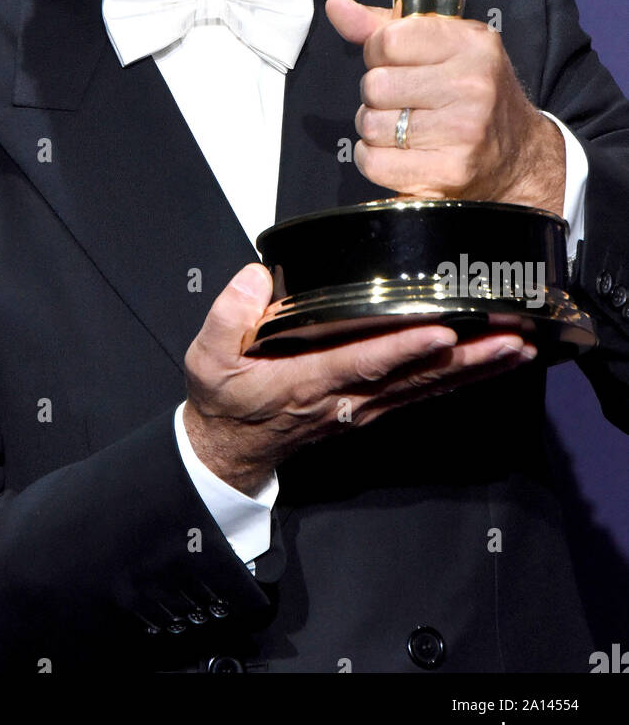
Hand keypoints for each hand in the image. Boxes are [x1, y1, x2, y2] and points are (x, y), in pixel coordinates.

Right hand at [183, 264, 535, 493]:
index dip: (403, 349)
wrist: (231, 446)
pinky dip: (461, 380)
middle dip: (465, 358)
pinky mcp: (374, 407)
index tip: (440, 332)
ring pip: (428, 388)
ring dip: (475, 369)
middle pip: (414, 379)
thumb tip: (255, 278)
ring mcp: (365, 406)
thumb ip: (228, 316)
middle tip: (508, 336)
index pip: (363, 362)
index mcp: (307, 381)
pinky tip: (490, 365)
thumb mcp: (208, 357)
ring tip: (516, 346)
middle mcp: (346, 397)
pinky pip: (424, 393)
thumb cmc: (226, 398)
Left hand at [325, 0, 565, 214]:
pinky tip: (400, 153)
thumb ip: (383, 26)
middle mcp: (471, 85)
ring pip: (370, 125)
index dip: (379, 54)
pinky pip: (373, 162)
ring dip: (376, 129)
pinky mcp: (449, 172)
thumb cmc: (472, 93)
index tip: (397, 65)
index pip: (388, 41)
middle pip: (374, 85)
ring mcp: (463, 131)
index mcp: (471, 44)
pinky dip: (375, 160)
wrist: (520, 157)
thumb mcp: (442, 47)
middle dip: (377, 95)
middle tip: (404, 101)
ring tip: (405, 128)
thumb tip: (336, 6)